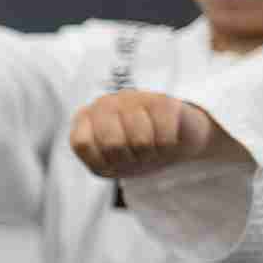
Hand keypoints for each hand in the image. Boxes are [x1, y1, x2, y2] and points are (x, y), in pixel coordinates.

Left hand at [68, 90, 248, 178]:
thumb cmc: (139, 153)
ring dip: (150, 154)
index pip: (82, 141)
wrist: (180, 140)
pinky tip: (169, 140)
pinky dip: (168, 144)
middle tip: (139, 158)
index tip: (115, 163)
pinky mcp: (164, 101)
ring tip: (153, 149)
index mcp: (87, 118)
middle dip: (129, 160)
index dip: (102, 159)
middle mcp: (107, 104)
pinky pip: (163, 132)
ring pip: (137, 139)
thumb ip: (95, 155)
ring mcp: (135, 99)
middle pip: (112, 143)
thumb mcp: (111, 163)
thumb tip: (95, 147)